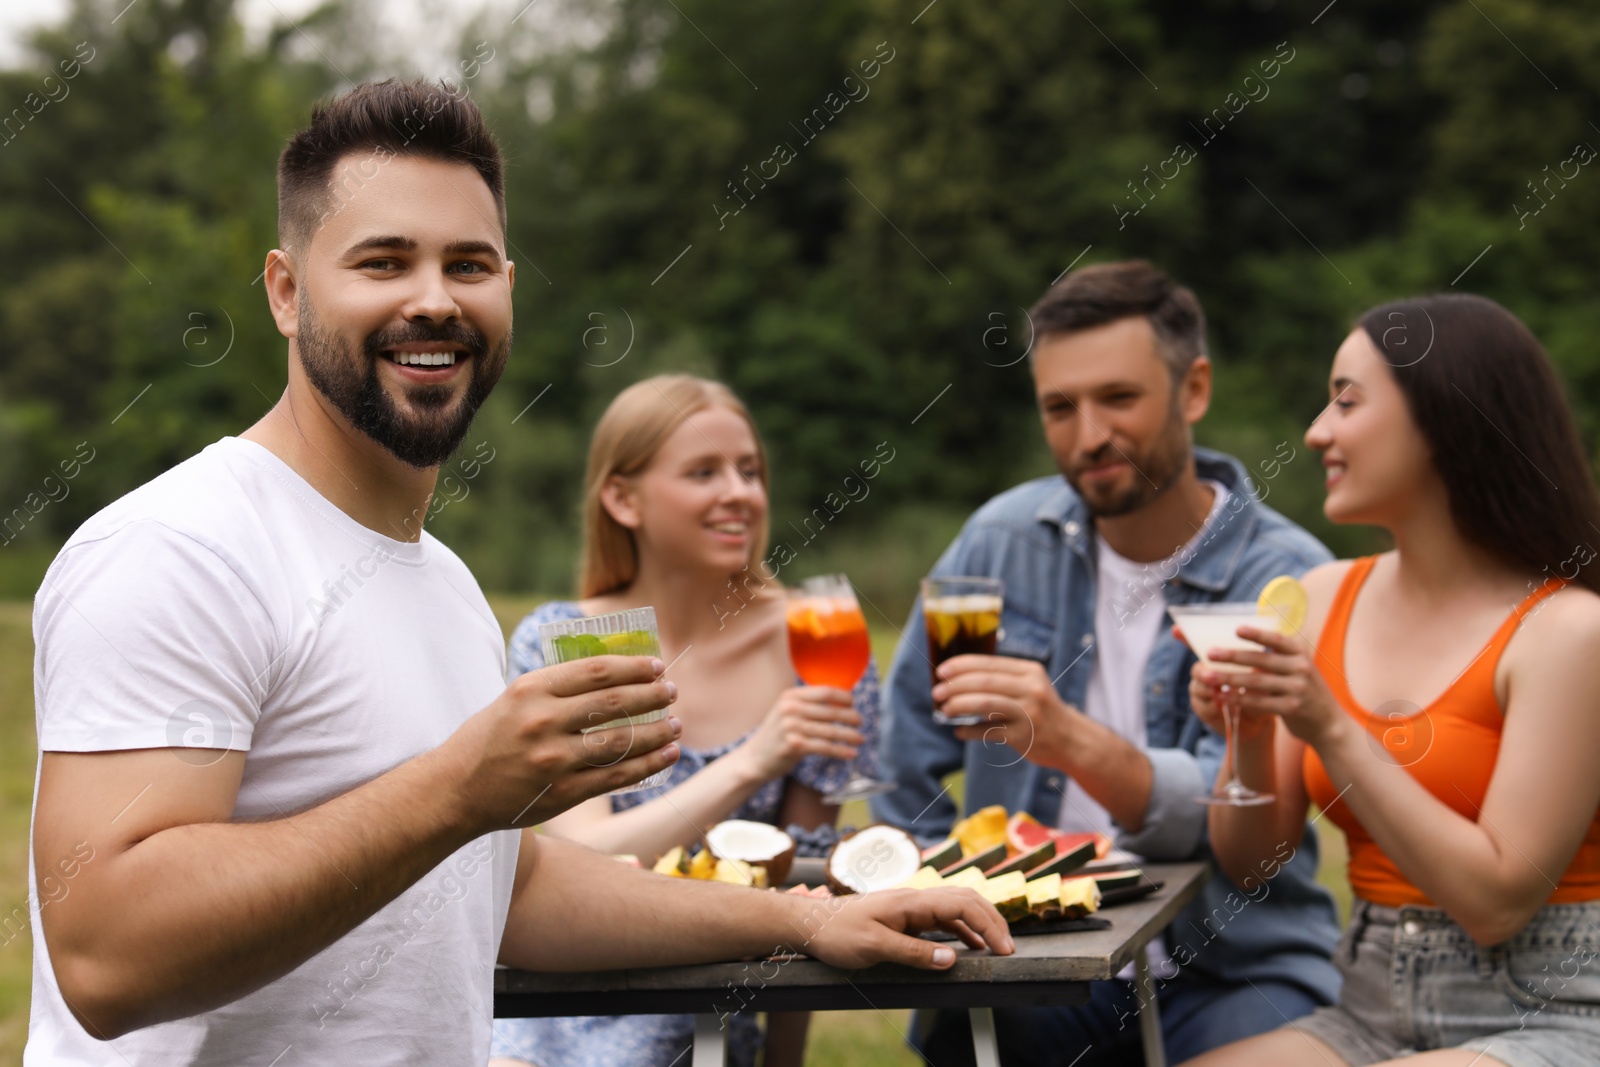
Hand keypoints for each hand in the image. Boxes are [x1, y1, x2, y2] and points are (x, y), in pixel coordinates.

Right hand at [443, 655, 681, 830]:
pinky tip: (667, 755)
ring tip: (676, 725)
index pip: (596, 671)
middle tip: (672, 692)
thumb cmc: (488, 739)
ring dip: (657, 731)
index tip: (656, 666)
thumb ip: (557, 687)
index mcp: (531, 690)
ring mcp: (553, 760)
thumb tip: (616, 675)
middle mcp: (543, 721)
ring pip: (621, 741)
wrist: (454, 790)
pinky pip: (616, 776)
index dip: (634, 667)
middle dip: (652, 695)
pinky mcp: (561, 793)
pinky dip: (648, 765)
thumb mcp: (514, 698)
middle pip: (614, 703)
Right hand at [738, 687, 862, 780]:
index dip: (843, 697)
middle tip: (859, 722)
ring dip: (849, 735)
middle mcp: (790, 709)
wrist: (755, 758)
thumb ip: (808, 705)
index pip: (825, 691)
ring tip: (860, 739)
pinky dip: (841, 751)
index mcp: (791, 696)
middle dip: (850, 717)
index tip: (852, 702)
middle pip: (830, 711)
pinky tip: (851, 753)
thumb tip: (841, 702)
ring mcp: (791, 727)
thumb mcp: (787, 712)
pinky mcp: (795, 746)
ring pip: (830, 730)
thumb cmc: (777, 734)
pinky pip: (825, 747)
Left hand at [800, 886, 1014, 969]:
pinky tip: (971, 947)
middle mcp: (915, 898)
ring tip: (998, 948)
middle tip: (1009, 948)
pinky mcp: (906, 918)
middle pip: (966, 900)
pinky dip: (962, 930)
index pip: (962, 904)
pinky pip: (942, 919)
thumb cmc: (838, 934)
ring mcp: (911, 907)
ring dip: (980, 924)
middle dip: (992, 921)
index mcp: (911, 901)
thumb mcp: (873, 947)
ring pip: (956, 908)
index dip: (988, 925)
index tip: (1005, 949)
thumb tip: (952, 958)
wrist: (811, 924)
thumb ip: (914, 952)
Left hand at [938, 655, 1077, 769]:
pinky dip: (970, 731)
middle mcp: (1031, 688)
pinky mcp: (1024, 736)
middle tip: (937, 692)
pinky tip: (959, 731)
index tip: (941, 671)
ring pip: (985, 704)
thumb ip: (1002, 680)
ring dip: (959, 705)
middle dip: (955, 686)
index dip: (962, 666)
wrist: (1072, 739)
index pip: (989, 664)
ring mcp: (1029, 713)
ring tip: (944, 709)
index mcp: (1029, 671)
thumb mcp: (1030, 686)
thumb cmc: (1042, 710)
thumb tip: (958, 680)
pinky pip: (989, 731)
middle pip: (985, 682)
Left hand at [1196, 625, 1343, 744]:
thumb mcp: (1295, 669)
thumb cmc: (1302, 691)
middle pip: (1260, 659)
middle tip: (1210, 654)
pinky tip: (1222, 697)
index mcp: (1300, 653)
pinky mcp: (1293, 707)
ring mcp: (1298, 688)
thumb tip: (1237, 650)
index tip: (1235, 629)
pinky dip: (1239, 699)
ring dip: (1229, 679)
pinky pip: (1259, 702)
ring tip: (1208, 677)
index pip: (1275, 639)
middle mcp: (1301, 667)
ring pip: (1256, 681)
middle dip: (1232, 656)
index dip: (1256, 634)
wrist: (1328, 722)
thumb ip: (1273, 659)